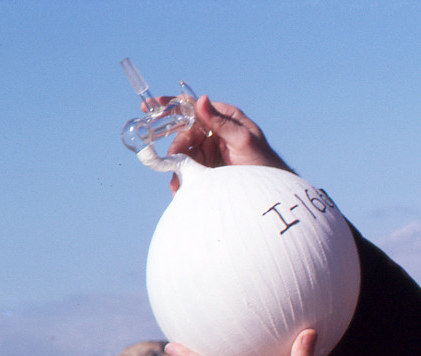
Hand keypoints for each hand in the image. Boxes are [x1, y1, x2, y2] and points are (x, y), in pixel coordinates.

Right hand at [158, 95, 292, 191]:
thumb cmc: (264, 161)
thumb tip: (201, 100)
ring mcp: (210, 149)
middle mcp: (215, 131)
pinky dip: (183, 176)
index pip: (194, 106)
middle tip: (174, 158)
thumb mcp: (243, 140)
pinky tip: (179, 187)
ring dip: (178, 165)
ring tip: (177, 182)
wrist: (269, 191)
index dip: (172, 105)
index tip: (152, 105)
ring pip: (185, 152)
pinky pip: (190, 167)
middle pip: (185, 132)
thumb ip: (221, 122)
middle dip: (177, 146)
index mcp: (225, 118)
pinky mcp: (208, 167)